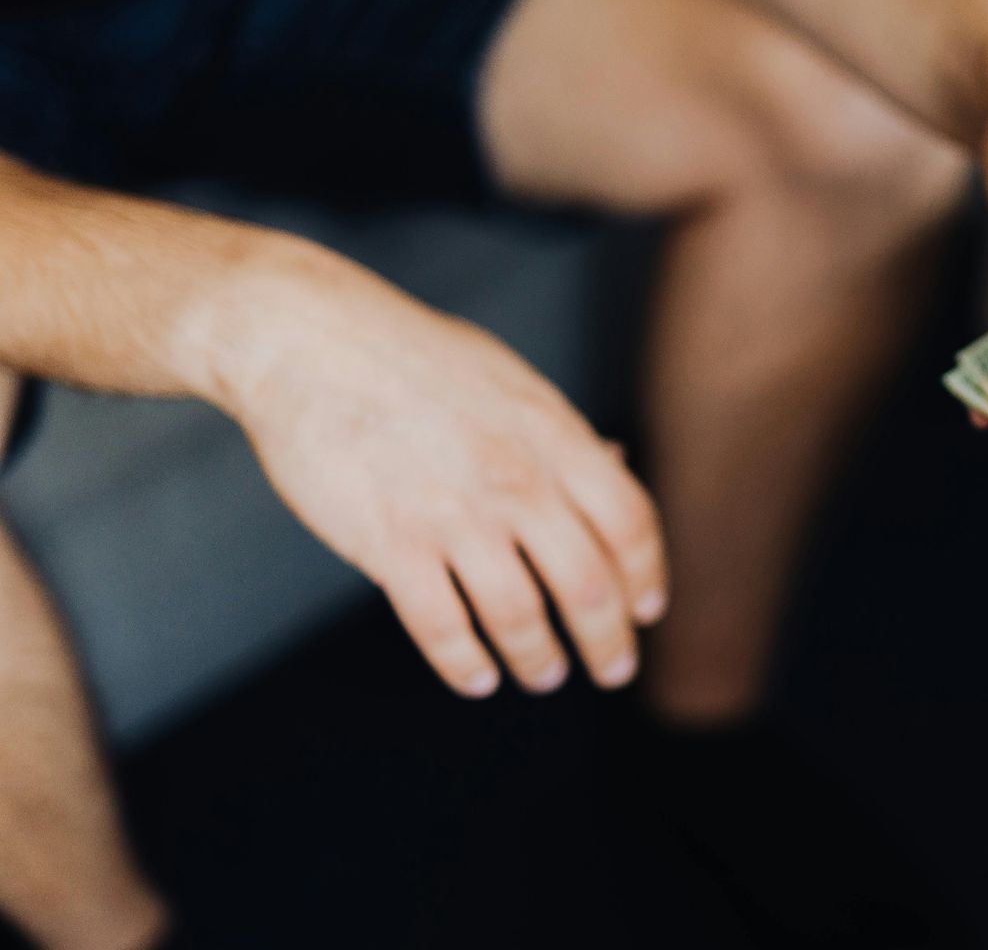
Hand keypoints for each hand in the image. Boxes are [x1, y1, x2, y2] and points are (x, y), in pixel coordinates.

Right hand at [210, 247, 666, 697]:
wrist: (308, 341)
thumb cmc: (414, 357)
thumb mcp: (510, 382)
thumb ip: (563, 433)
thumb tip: (618, 464)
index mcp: (555, 437)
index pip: (629, 525)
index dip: (646, 577)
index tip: (648, 611)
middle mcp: (517, 481)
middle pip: (588, 586)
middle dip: (608, 642)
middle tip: (613, 669)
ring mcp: (455, 516)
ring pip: (520, 619)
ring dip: (540, 660)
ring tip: (546, 674)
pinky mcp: (391, 545)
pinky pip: (443, 630)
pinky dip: (466, 666)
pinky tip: (478, 678)